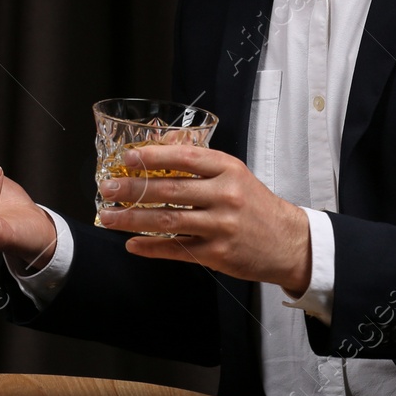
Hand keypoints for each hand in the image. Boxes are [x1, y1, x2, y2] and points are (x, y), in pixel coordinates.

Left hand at [96, 142, 312, 294]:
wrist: (289, 242)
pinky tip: (132, 244)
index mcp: (228, 169)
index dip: (153, 157)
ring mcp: (221, 226)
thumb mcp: (233, 172)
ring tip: (108, 217)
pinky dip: (151, 247)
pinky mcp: (218, 253)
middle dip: (133, 189)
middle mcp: (225, 195)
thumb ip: (198, 158)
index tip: (126, 159)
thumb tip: (159, 143)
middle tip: (106, 189)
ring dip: (132, 219)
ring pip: (168, 221)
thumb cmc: (255, 204)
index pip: (185, 158)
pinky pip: (177, 248)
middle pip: (170, 190)